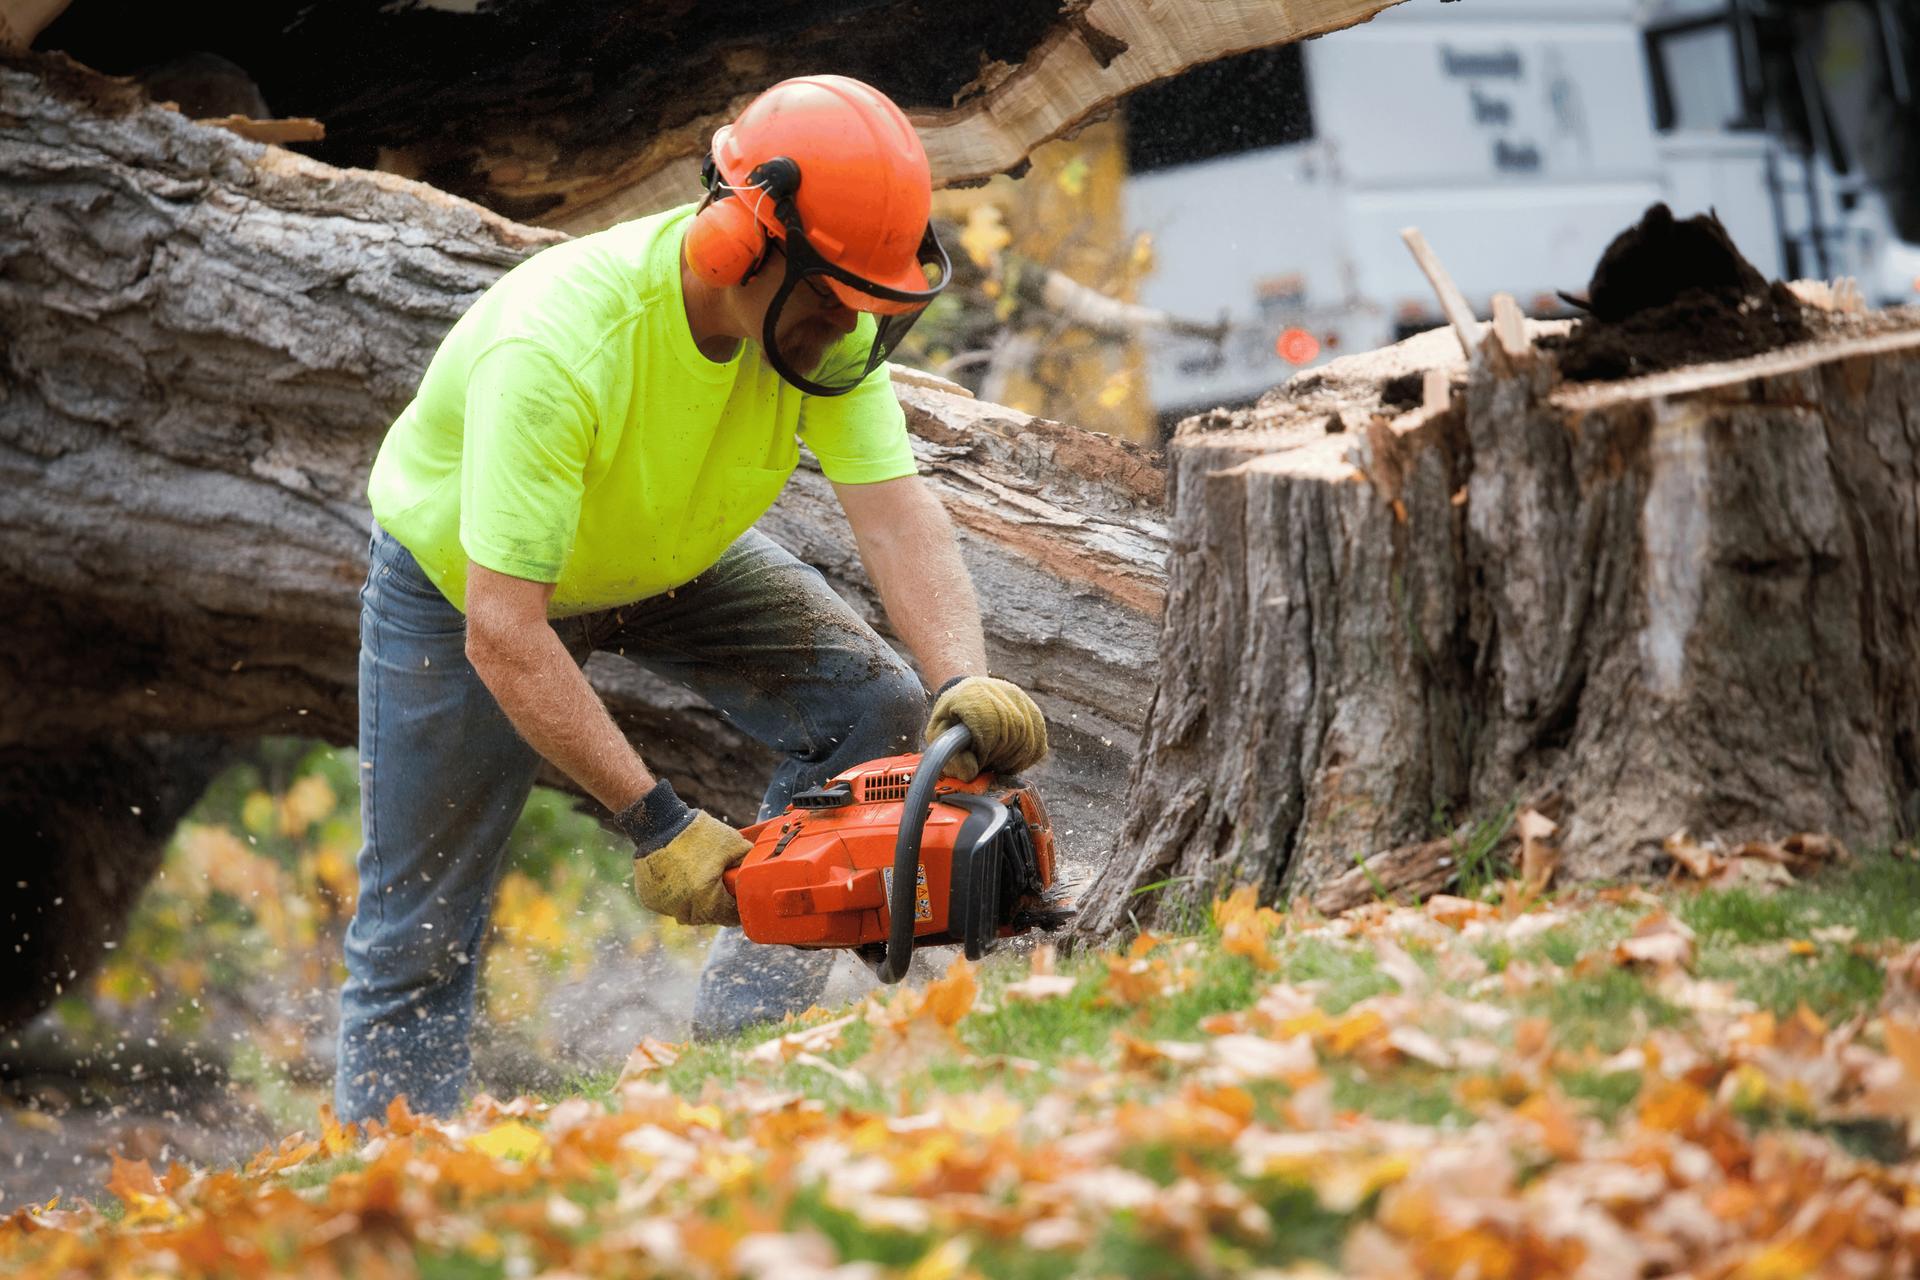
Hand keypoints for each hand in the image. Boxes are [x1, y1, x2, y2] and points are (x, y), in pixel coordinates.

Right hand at [632, 811, 750, 926]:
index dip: (738, 909)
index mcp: (706, 898)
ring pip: (687, 914)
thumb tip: (755, 872)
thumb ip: (747, 861)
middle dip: (718, 907)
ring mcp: (664, 905)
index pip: (729, 916)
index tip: (740, 901)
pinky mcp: (650, 899)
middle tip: (723, 892)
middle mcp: (684, 907)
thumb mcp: (734, 844)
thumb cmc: (698, 834)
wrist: (660, 824)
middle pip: (708, 918)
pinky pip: (669, 906)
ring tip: (702, 885)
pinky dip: (677, 898)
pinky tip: (682, 880)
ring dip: (697, 905)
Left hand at [923, 675, 1047, 779]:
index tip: (977, 761)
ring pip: (1026, 743)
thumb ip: (948, 753)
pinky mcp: (1035, 714)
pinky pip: (1037, 746)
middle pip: (1009, 736)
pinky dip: (1024, 760)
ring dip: (1011, 761)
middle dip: (997, 758)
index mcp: (971, 694)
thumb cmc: (952, 718)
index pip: (988, 726)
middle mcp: (1002, 692)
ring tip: (996, 762)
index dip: (984, 751)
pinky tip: (1008, 759)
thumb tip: (970, 773)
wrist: (970, 695)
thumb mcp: (938, 733)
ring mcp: (1022, 702)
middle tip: (986, 765)